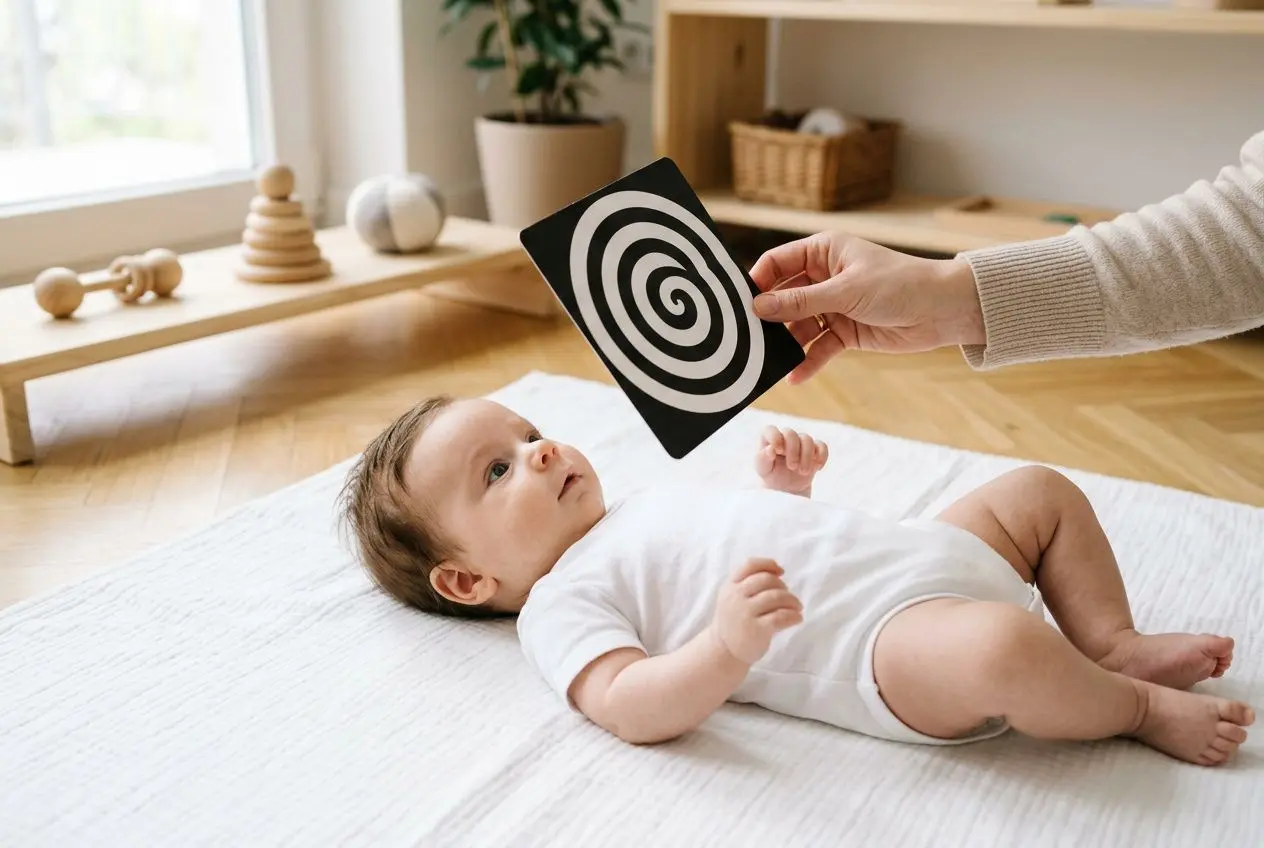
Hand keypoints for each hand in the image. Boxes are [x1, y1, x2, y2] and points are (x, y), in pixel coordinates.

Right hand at [711, 558, 803, 664]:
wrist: (723, 650)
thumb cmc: (734, 620)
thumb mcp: (732, 597)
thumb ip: (748, 583)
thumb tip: (778, 571)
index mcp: (731, 586)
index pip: (750, 565)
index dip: (768, 564)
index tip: (780, 571)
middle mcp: (736, 597)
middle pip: (766, 580)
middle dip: (782, 586)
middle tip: (788, 597)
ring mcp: (745, 613)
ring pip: (776, 597)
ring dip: (792, 600)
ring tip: (797, 607)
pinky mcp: (756, 630)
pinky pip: (781, 617)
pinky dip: (793, 616)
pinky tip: (797, 618)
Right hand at [748, 231, 985, 383]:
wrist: (943, 310)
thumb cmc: (900, 284)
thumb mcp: (846, 291)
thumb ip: (801, 301)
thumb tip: (759, 306)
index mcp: (823, 252)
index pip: (777, 263)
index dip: (757, 281)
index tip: (738, 303)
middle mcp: (823, 277)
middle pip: (783, 298)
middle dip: (767, 318)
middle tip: (744, 337)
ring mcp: (833, 306)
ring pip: (798, 326)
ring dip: (785, 344)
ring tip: (766, 361)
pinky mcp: (845, 332)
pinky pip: (818, 348)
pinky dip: (807, 362)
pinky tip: (794, 377)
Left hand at [756, 426, 827, 495]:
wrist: (786, 487)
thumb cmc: (771, 475)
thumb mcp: (763, 470)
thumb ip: (763, 459)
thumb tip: (770, 449)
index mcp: (769, 439)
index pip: (770, 430)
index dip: (775, 437)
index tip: (778, 451)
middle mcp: (785, 437)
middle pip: (791, 434)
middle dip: (793, 450)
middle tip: (792, 467)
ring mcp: (801, 442)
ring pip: (807, 439)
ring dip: (807, 456)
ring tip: (803, 472)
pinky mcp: (814, 450)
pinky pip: (822, 446)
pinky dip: (822, 456)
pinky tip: (817, 468)